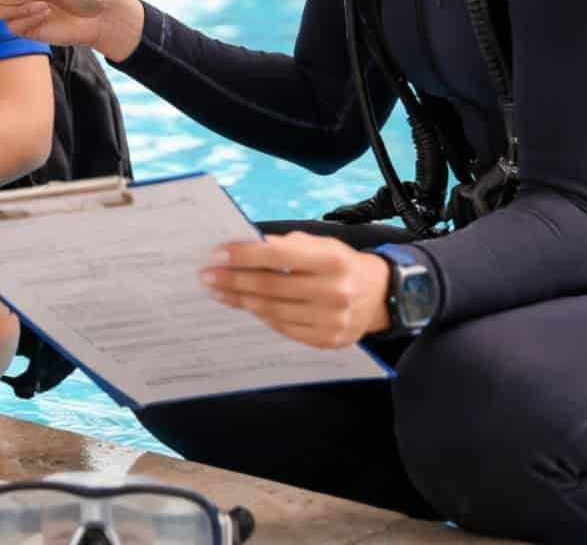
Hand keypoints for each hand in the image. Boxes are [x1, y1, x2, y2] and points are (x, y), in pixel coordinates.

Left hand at [201, 232, 392, 348]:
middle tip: (207, 275)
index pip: (277, 254)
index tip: (216, 254)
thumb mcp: (320, 245)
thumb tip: (242, 246)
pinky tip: (247, 306)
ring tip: (219, 291)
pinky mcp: (327, 340)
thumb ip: (285, 245)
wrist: (380, 295)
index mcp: (332, 260)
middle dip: (232, 279)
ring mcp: (331, 320)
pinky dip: (261, 316)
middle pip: (269, 286)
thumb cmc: (340, 264)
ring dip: (240, 299)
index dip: (243, 255)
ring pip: (271, 310)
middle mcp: (334, 291)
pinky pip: (283, 328)